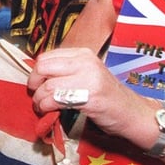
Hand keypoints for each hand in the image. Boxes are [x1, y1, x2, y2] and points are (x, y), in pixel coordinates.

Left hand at [28, 48, 152, 136]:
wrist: (130, 111)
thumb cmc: (105, 95)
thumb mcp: (86, 74)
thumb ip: (65, 70)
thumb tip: (37, 74)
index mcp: (83, 54)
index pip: (47, 57)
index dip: (36, 72)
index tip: (36, 83)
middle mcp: (85, 62)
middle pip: (44, 68)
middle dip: (34, 83)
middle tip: (35, 94)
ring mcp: (88, 79)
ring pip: (48, 86)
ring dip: (39, 99)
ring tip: (42, 106)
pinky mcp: (89, 97)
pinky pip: (56, 100)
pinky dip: (47, 107)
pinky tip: (49, 111)